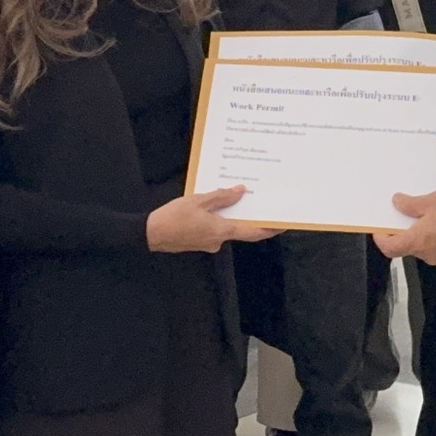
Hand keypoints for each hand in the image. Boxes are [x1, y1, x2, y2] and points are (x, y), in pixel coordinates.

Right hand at [146, 186, 279, 252]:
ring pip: (226, 228)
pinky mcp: (199, 242)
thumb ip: (221, 197)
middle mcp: (219, 240)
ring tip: (235, 198)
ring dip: (231, 216)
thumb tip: (241, 192)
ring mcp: (209, 243)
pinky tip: (214, 207)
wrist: (151, 234)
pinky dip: (218, 219)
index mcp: (222, 230)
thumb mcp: (198, 200)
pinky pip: (215, 229)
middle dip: (249, 216)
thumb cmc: (174, 216)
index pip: (253, 232)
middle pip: (241, 229)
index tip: (284, 223)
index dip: (270, 229)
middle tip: (258, 201)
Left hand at [373, 189, 435, 267]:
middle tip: (412, 215)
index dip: (382, 239)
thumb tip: (398, 202)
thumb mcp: (431, 200)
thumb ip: (412, 204)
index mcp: (417, 241)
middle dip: (410, 232)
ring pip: (428, 248)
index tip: (380, 231)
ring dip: (428, 236)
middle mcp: (428, 254)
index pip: (390, 248)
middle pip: (410, 246)